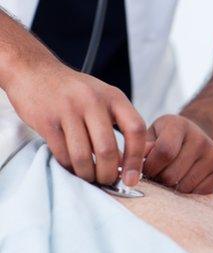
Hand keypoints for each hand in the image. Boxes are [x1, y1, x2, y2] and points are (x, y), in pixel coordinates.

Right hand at [5, 63, 145, 185]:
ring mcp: (69, 110)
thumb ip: (121, 123)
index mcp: (114, 97)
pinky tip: (72, 166)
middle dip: (108, 173)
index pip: (135, 129)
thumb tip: (135, 160)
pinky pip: (62, 154)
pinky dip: (69, 166)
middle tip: (107, 181)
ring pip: (84, 156)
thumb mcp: (105, 98)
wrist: (36, 72)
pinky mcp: (47, 120)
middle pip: (108, 150)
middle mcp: (93, 102)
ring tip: (89, 176)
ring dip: (88, 174)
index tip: (131, 177)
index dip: (136, 158)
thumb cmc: (76, 92)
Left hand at [143, 114, 212, 193]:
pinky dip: (188, 193)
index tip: (145, 170)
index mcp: (178, 125)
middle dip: (159, 180)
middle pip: (172, 174)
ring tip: (171, 178)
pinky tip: (186, 180)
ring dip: (172, 189)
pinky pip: (199, 193)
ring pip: (184, 187)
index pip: (164, 152)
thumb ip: (141, 149)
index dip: (150, 167)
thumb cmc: (167, 139)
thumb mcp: (152, 136)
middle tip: (157, 175)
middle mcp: (200, 137)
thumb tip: (131, 164)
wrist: (198, 136)